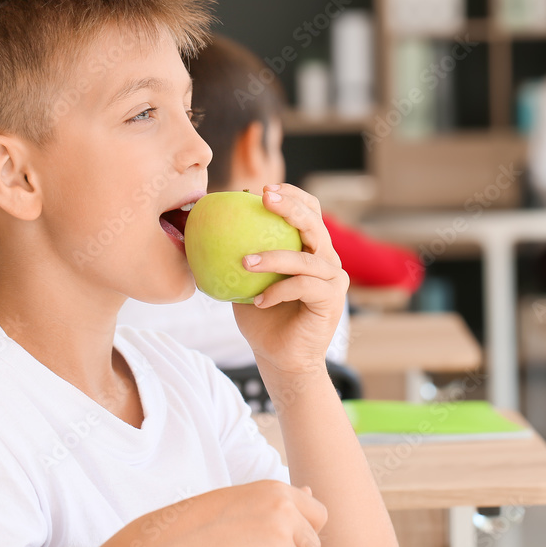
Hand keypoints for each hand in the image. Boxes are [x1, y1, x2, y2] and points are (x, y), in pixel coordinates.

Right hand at [172, 482, 327, 546]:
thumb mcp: (244, 500)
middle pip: (312, 546)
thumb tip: (310, 490)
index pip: (319, 515)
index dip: (302, 532)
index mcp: (278, 491)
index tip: (280, 539)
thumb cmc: (202, 525)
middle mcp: (284, 511)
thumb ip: (279, 501)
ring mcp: (280, 538)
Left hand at [232, 184, 348, 377]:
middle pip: (314, 223)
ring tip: (245, 262)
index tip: (263, 189)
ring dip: (274, 257)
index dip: (292, 194)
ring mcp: (333, 279)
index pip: (309, 210)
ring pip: (306, 258)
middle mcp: (327, 259)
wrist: (279, 357)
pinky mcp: (332, 299)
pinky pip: (304, 286)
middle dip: (290, 207)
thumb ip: (239, 252)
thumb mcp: (245, 279)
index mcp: (310, 248)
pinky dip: (278, 291)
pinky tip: (258, 301)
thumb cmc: (261, 317)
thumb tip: (212, 223)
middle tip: (264, 198)